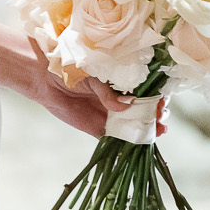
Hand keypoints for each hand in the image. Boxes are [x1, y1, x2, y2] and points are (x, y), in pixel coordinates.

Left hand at [36, 66, 168, 140]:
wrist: (46, 78)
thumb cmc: (72, 67)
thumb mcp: (94, 74)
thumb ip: (108, 91)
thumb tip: (126, 104)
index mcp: (120, 82)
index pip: (145, 90)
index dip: (156, 96)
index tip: (162, 101)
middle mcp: (118, 100)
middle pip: (143, 110)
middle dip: (155, 114)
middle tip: (160, 117)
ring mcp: (109, 115)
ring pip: (133, 126)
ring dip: (147, 129)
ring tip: (158, 131)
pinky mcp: (97, 128)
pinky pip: (116, 139)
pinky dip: (128, 143)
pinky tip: (139, 142)